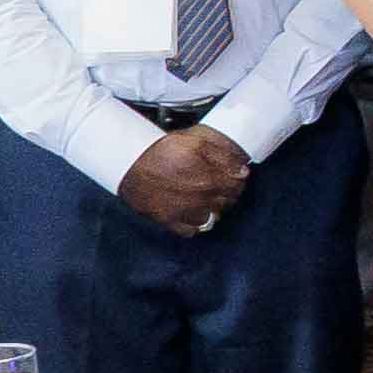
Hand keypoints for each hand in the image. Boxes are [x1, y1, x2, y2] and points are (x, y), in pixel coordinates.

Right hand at [114, 127, 247, 237]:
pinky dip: (196, 222)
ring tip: (207, 196)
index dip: (236, 179)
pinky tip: (193, 210)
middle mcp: (201, 201)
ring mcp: (186, 214)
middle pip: (227, 202)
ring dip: (214, 208)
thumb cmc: (161, 152)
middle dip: (227, 193)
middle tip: (219, 184)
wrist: (129, 164)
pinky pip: (193, 230)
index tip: (232, 176)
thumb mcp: (195, 143)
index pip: (237, 187)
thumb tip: (242, 171)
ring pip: (213, 218)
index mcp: (210, 181)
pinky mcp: (171, 222)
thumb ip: (222, 156)